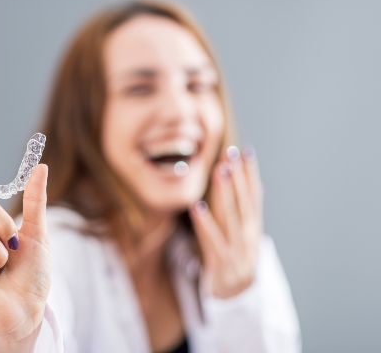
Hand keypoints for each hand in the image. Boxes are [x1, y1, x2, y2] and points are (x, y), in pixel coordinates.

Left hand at [190, 146, 262, 298]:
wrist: (236, 300)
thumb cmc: (233, 259)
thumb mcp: (239, 234)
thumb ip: (237, 210)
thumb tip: (236, 179)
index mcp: (253, 227)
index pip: (254, 196)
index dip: (251, 173)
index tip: (245, 151)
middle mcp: (248, 236)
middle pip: (244, 202)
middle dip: (238, 176)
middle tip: (230, 152)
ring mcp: (236, 250)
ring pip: (231, 217)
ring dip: (225, 192)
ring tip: (220, 170)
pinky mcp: (220, 263)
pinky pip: (211, 240)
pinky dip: (205, 222)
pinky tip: (197, 206)